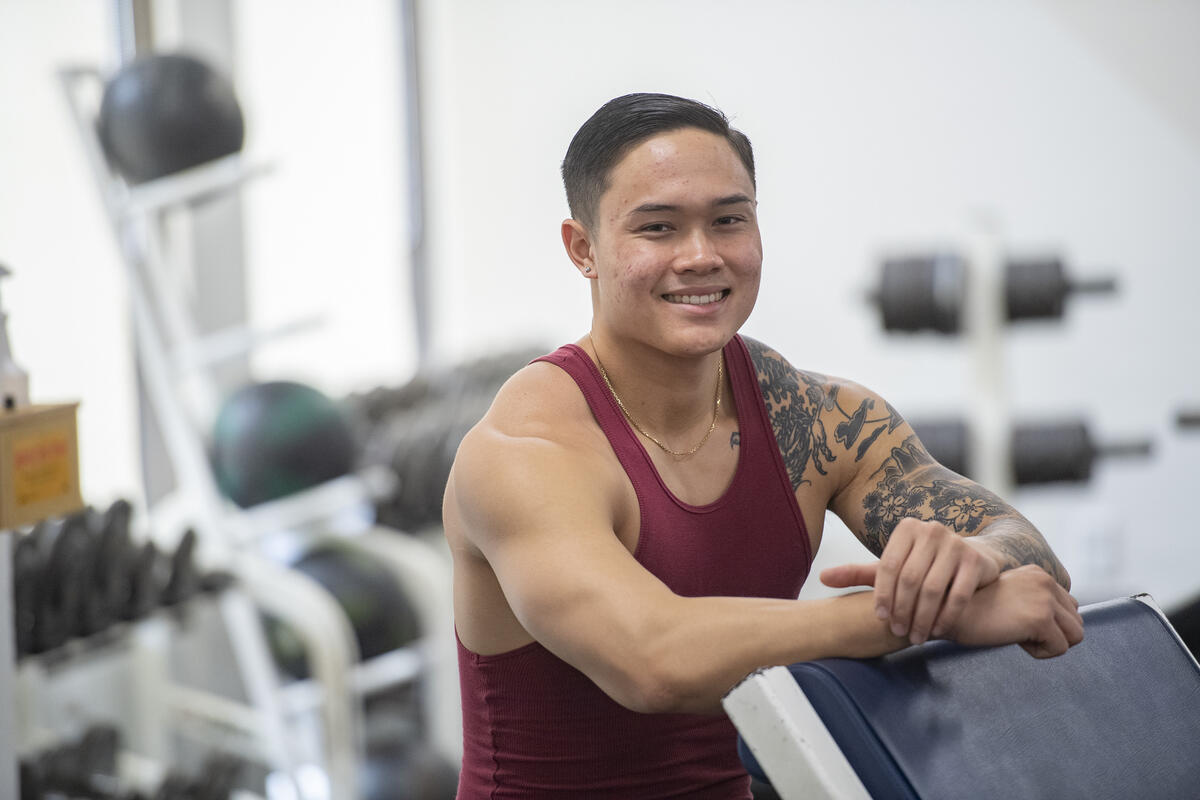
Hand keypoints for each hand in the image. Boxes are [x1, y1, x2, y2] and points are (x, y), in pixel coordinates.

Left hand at [821, 518, 1000, 645]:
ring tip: (916, 637)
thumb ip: (858, 573)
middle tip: (898, 633)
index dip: (882, 595)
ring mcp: (957, 544)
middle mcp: (932, 531)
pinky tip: (938, 631)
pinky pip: (958, 595)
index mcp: (907, 528)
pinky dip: (946, 617)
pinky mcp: (976, 561)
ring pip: (933, 589)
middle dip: (902, 610)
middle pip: (909, 579)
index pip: (887, 566)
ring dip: (922, 617)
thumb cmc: (923, 565)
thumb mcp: (891, 567)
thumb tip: (821, 577)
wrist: (974, 558)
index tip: (880, 618)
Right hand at [949, 565, 1083, 656]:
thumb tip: (1068, 628)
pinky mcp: (1040, 619)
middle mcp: (1046, 581)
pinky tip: (1014, 639)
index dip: (1048, 623)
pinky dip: (1039, 653)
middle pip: (1077, 622)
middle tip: (1019, 631)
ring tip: (1019, 635)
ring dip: (1049, 644)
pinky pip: (1060, 649)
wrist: (947, 612)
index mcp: (1039, 573)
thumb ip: (1037, 602)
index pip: (1070, 607)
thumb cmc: (973, 612)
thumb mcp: (1010, 598)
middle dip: (1054, 635)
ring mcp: (1045, 599)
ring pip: (1075, 636)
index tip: (1018, 621)